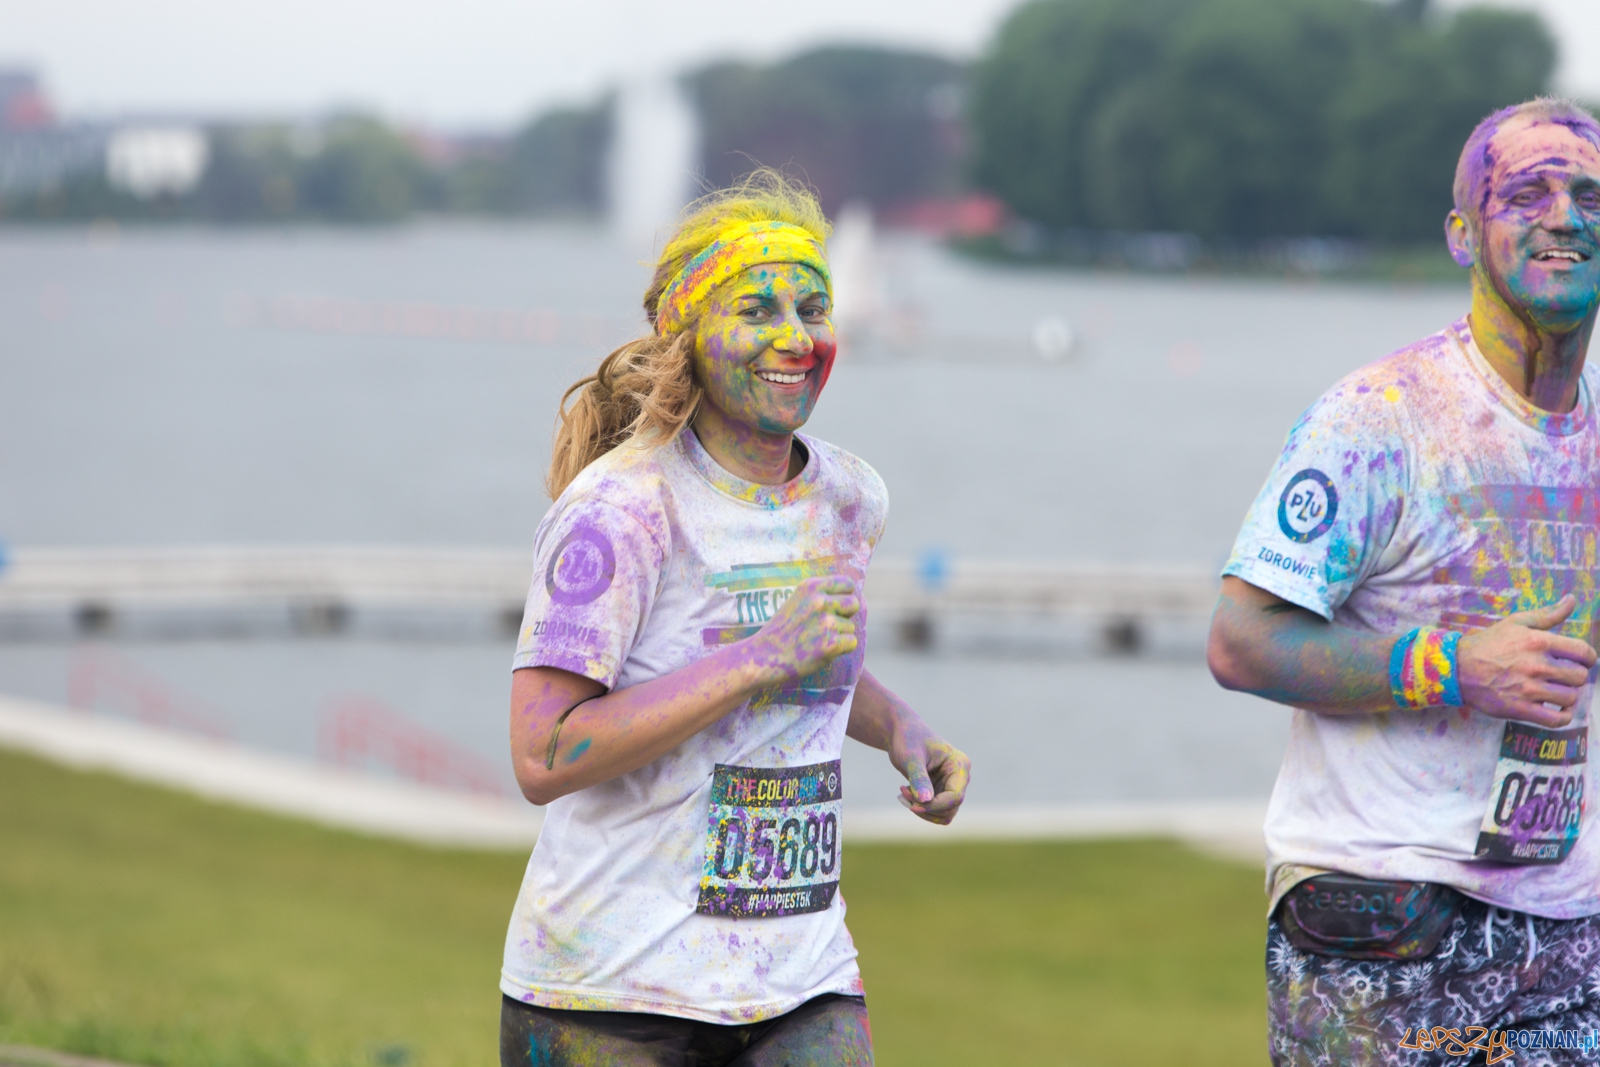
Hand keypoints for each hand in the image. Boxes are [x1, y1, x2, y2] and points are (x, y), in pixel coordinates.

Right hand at [746, 575, 859, 684]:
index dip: (846, 596)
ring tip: (817, 641)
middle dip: (846, 616)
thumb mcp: (797, 601)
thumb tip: (858, 598)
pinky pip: (851, 643)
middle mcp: (820, 601)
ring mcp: (826, 623)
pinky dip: (841, 649)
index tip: (838, 606)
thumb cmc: (782, 630)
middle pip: (854, 604)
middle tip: (829, 627)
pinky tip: (823, 650)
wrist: (764, 656)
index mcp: (811, 587)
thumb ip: (822, 596)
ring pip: (851, 627)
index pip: (848, 584)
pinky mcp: (830, 644)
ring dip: (839, 636)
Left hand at [892, 724, 970, 825]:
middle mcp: (959, 777)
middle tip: (903, 793)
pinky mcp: (940, 791)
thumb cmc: (908, 738)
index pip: (955, 796)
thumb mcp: (911, 757)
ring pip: (943, 814)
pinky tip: (906, 793)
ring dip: (922, 810)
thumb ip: (919, 778)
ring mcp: (950, 785)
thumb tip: (925, 800)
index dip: (935, 805)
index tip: (913, 805)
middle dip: (926, 807)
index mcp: (959, 765)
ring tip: (903, 793)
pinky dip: (919, 807)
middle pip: (950, 808)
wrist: (900, 732)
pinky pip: (934, 810)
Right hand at [1458, 595, 1596, 726]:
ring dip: (1568, 695)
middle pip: (1579, 677)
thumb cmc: (1488, 644)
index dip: (1588, 658)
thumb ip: (1548, 614)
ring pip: (1571, 697)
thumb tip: (1572, 600)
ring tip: (1558, 690)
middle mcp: (1536, 665)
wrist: (1457, 668)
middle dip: (1575, 676)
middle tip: (1563, 676)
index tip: (1581, 661)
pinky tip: (1560, 709)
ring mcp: (1529, 689)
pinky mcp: (1521, 709)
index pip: (1583, 652)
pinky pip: (1557, 719)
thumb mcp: (1516, 623)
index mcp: (1538, 641)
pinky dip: (1565, 716)